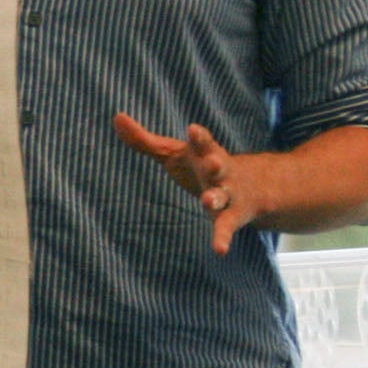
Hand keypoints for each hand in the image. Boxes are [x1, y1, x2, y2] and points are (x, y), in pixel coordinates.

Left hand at [113, 113, 257, 255]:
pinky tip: (220, 250)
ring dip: (216, 198)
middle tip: (213, 162)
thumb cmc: (199, 165)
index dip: (200, 137)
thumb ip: (144, 140)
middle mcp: (220, 171)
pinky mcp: (231, 216)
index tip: (193, 129)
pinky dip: (223, 238)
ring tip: (207, 202)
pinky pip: (226, 228)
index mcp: (205, 153)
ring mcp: (228, 194)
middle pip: (219, 166)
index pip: (203, 142)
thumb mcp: (173, 152)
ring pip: (223, 196)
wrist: (251, 186)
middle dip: (216, 163)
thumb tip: (116, 117)